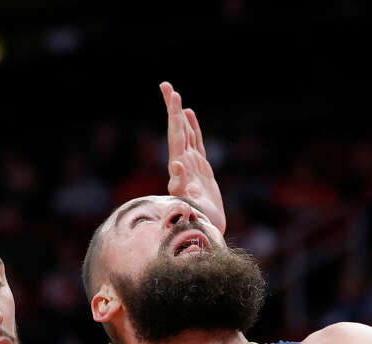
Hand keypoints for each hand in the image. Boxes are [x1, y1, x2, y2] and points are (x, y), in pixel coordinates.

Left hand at [161, 81, 226, 233]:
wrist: (205, 230)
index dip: (174, 115)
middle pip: (177, 130)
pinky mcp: (201, 170)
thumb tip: (176, 164)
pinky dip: (193, 129)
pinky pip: (196, 143)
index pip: (176, 135)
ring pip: (186, 134)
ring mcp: (192, 164)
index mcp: (179, 165)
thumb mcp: (189, 201)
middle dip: (172, 108)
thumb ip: (181, 184)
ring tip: (175, 97)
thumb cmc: (197, 218)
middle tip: (166, 86)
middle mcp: (183, 162)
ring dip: (180, 116)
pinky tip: (190, 117)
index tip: (173, 96)